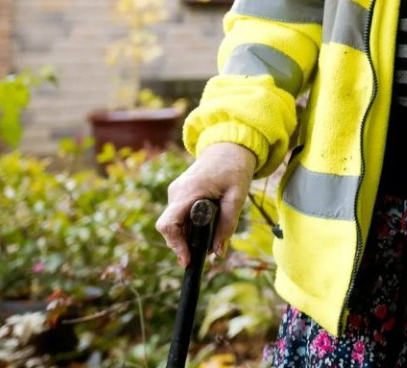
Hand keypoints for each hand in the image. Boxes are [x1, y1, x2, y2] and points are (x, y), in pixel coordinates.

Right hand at [156, 142, 257, 266]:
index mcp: (189, 191)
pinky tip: (202, 230)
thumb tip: (218, 253)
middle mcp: (176, 191)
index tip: (187, 260)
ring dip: (186, 235)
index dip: (175, 245)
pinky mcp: (179, 192)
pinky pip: (177, 215)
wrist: (230, 147)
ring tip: (206, 241)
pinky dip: (187, 226)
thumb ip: (227, 225)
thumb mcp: (237, 197)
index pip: (169, 224)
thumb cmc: (235, 169)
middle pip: (169, 227)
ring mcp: (175, 191)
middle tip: (200, 255)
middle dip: (182, 244)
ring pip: (173, 222)